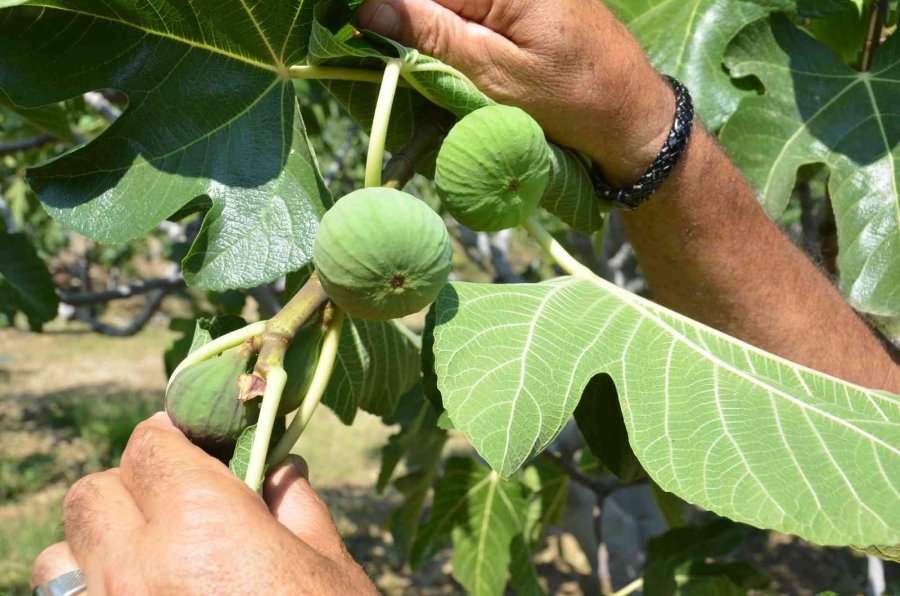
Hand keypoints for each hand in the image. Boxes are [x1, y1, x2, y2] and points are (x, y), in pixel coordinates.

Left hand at [31, 413, 375, 594]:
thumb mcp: (330, 568)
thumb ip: (295, 504)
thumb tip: (279, 464)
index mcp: (204, 525)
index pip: (150, 445)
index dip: (173, 436)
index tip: (197, 444)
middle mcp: (138, 570)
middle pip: (93, 494)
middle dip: (132, 485)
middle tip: (177, 503)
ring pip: (60, 558)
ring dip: (96, 547)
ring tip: (146, 563)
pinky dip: (94, 595)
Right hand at [357, 0, 673, 184]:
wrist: (632, 114)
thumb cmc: (572, 99)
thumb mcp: (495, 73)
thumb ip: (432, 34)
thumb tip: (367, 8)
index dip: (380, 7)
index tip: (345, 25)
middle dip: (398, 16)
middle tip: (365, 40)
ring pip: (448, 3)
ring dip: (421, 25)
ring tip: (392, 46)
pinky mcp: (520, 4)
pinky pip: (469, 9)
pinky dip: (446, 28)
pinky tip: (427, 48)